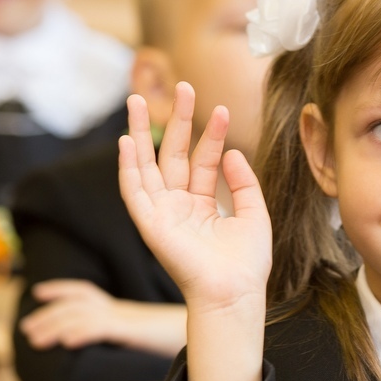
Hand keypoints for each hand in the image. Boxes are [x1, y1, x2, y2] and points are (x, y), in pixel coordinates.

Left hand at [19, 279, 187, 356]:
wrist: (214, 325)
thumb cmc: (188, 334)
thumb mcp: (150, 337)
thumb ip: (131, 338)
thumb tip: (123, 342)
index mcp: (124, 310)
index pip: (87, 293)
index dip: (61, 290)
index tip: (39, 292)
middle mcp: (122, 309)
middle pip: (76, 304)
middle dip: (48, 314)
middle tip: (27, 328)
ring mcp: (126, 316)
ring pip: (81, 314)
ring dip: (54, 326)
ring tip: (35, 339)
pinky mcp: (133, 327)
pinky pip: (101, 326)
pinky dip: (81, 331)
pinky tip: (67, 341)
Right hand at [119, 82, 269, 380]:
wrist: (235, 293)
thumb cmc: (246, 263)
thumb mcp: (254, 214)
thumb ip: (244, 182)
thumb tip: (232, 152)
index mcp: (202, 204)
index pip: (203, 160)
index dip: (211, 134)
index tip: (221, 108)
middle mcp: (179, 206)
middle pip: (172, 154)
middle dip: (175, 121)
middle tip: (182, 87)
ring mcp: (162, 213)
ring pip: (146, 165)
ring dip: (141, 133)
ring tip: (138, 99)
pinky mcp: (149, 225)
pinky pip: (133, 191)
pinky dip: (128, 167)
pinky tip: (126, 141)